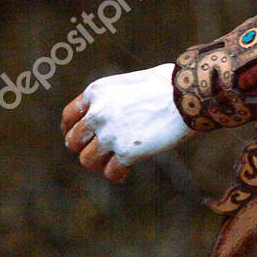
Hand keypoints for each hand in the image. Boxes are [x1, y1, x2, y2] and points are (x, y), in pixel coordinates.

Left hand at [61, 63, 189, 181]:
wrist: (188, 93)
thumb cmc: (167, 84)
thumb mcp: (129, 83)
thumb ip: (112, 100)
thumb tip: (110, 116)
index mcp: (97, 92)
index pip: (69, 116)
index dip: (70, 129)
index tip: (79, 137)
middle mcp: (98, 113)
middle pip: (73, 141)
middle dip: (83, 147)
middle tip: (97, 151)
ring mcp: (110, 134)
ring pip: (87, 159)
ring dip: (98, 163)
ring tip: (112, 161)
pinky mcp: (127, 152)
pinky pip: (111, 172)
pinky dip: (117, 173)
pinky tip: (125, 170)